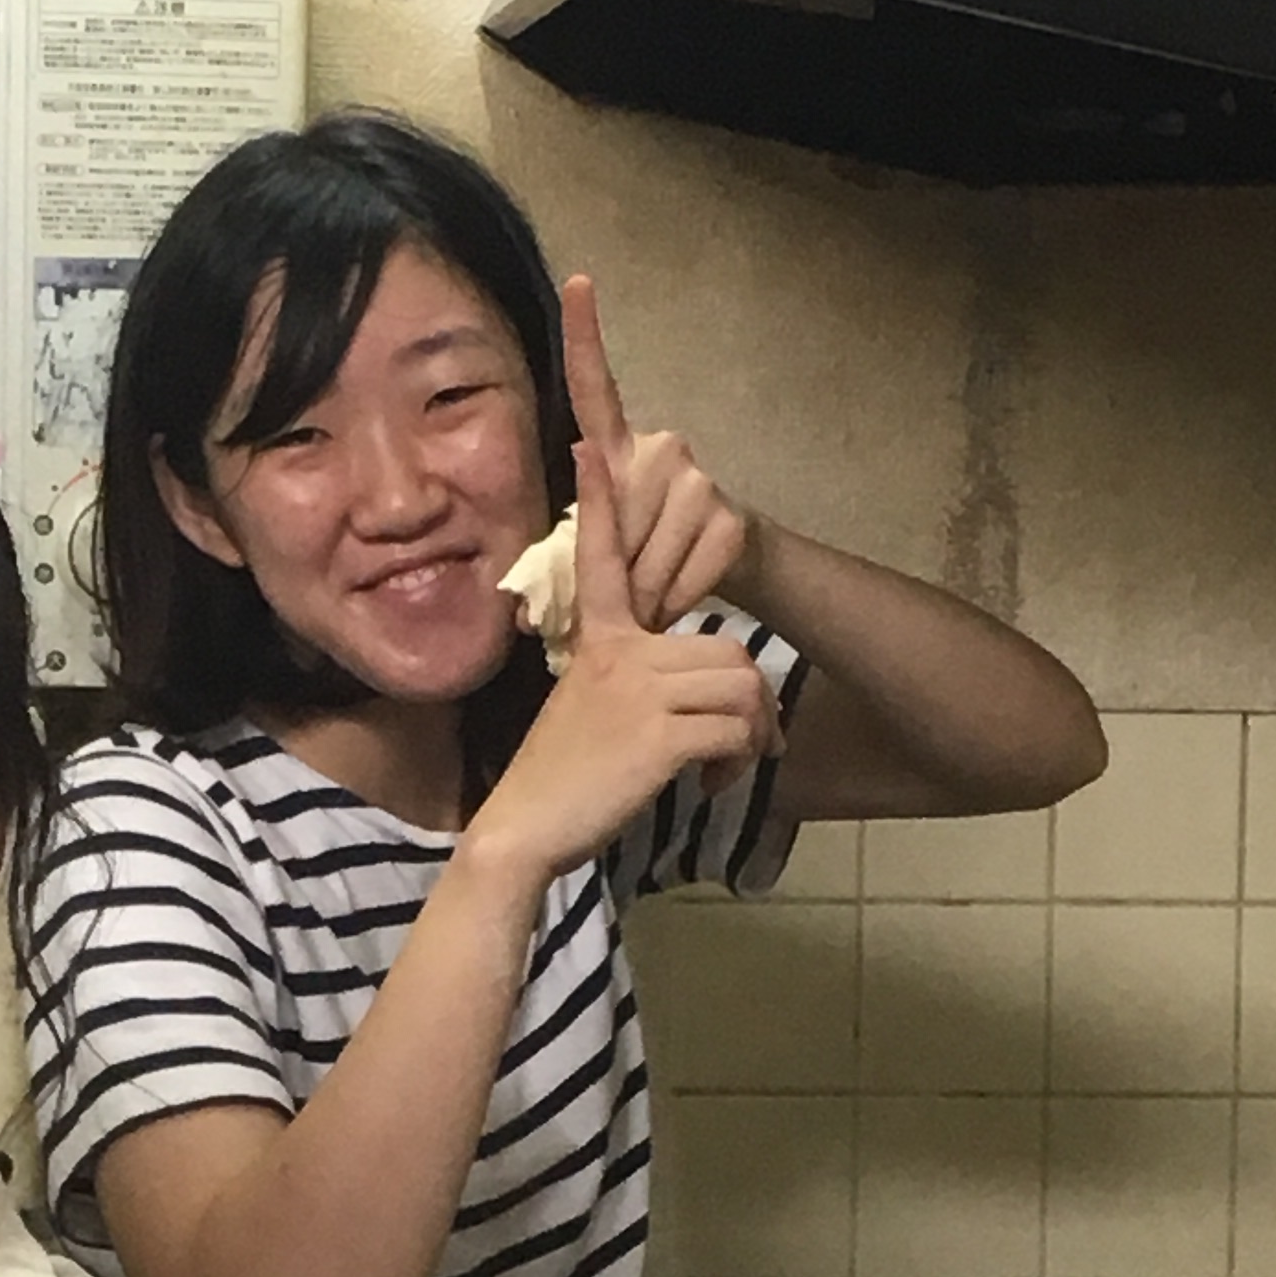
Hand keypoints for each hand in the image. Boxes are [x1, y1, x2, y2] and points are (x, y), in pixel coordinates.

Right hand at [467, 446, 777, 888]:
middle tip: (742, 745)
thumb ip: (629, 677)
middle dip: (750, 702)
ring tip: (725, 766)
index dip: (600, 505)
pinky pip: (736, 730)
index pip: (601, 561)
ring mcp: (638, 691)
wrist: (523, 827)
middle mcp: (619, 653)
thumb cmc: (558, 777)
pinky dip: (739, 761)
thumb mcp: (585, 704)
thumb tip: (697, 686)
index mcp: (597, 640)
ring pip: (742, 686)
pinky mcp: (658, 735)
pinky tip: (712, 784)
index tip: (588, 448)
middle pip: (729, 649)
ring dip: (752, 734)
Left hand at [563, 275, 748, 628]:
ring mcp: (696, 478)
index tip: (579, 281)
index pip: (594, 387)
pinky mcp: (727, 517)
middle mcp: (658, 449)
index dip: (586, 336)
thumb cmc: (643, 558)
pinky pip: (683, 577)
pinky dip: (675, 602)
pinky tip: (681, 595)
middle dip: (613, 576)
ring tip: (651, 598)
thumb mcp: (597, 558)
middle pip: (614, 523)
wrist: (726, 568)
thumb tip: (515, 617)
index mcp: (615, 451)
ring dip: (642, 596)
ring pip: (646, 557)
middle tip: (623, 595)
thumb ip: (560, 573)